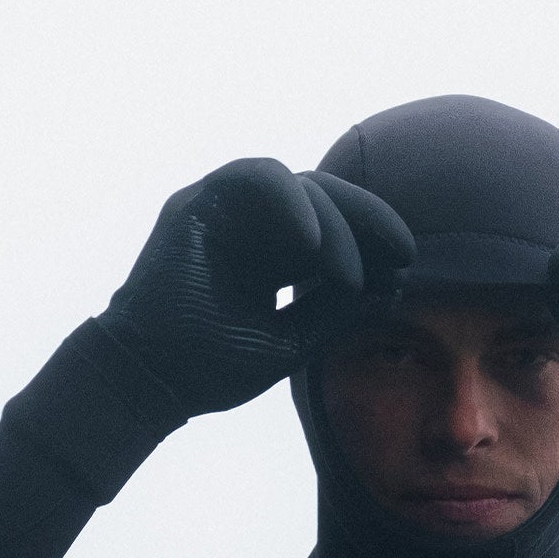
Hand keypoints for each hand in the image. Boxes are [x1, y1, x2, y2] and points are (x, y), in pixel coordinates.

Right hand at [96, 159, 414, 417]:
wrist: (151, 381)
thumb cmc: (213, 368)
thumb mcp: (293, 341)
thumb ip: (336, 311)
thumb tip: (390, 286)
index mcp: (275, 256)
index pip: (337, 227)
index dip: (375, 237)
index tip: (407, 263)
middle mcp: (253, 228)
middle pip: (327, 200)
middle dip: (369, 221)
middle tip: (402, 252)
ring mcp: (225, 212)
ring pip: (300, 186)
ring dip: (334, 222)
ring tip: (346, 273)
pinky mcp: (199, 203)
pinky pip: (255, 177)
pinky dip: (290, 200)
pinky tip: (311, 243)